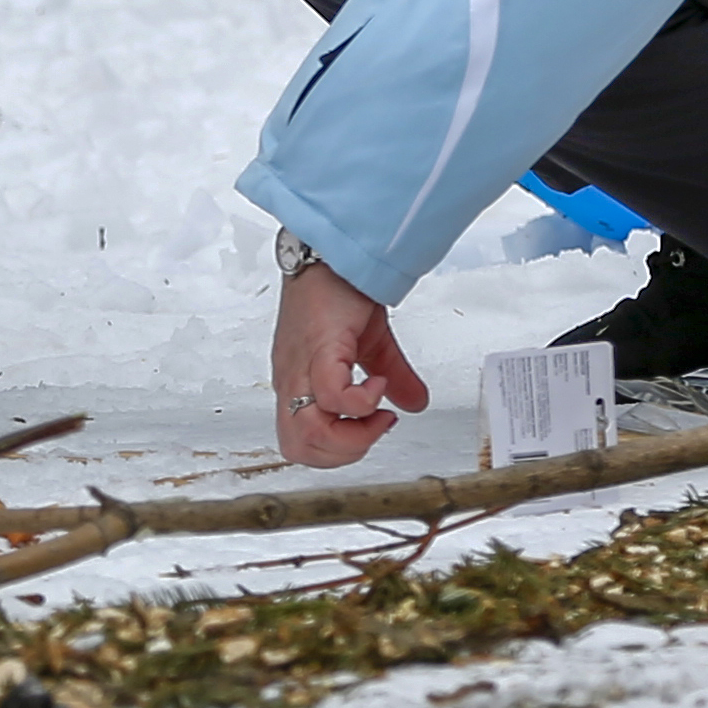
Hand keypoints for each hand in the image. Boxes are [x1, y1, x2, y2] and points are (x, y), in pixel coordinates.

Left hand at [271, 253, 429, 467]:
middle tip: (373, 427)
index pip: (299, 444)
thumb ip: (392, 377)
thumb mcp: (369, 345)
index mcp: (298, 384)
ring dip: (353, 435)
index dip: (337, 450)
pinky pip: (331, 396)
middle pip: (298, 448)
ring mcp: (300, 368)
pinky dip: (360, 402)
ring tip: (378, 410)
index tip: (371, 427)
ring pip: (307, 432)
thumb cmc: (335, 293)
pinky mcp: (318, 350)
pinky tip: (377, 384)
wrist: (331, 254)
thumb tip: (415, 404)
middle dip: (343, 452)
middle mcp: (292, 381)